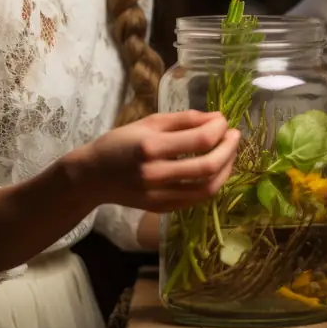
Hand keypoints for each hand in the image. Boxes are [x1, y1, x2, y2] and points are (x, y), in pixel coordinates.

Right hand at [79, 110, 240, 213]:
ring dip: (226, 169)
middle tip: (235, 135)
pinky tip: (216, 168)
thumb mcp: (149, 122)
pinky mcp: (163, 209)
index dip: (219, 129)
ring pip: (208, 188)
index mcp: (150, 148)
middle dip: (229, 149)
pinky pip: (197, 198)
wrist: (92, 177)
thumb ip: (184, 120)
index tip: (224, 120)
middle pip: (208, 167)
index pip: (200, 141)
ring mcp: (160, 196)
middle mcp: (156, 174)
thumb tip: (217, 118)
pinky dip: (212, 182)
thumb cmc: (119, 143)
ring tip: (229, 152)